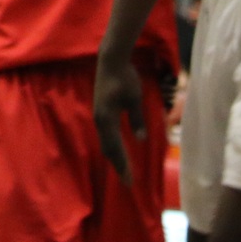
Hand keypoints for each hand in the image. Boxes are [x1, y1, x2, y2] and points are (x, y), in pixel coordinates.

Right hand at [93, 55, 146, 186]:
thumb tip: (141, 139)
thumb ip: (137, 119)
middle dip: (118, 164)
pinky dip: (112, 145)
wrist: (111, 60)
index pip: (116, 148)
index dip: (123, 165)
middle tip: (128, 181)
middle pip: (108, 148)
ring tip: (123, 168)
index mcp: (107, 119)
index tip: (129, 181)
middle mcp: (100, 120)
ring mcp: (99, 116)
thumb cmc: (125, 78)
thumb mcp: (135, 98)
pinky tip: (118, 148)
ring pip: (106, 142)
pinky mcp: (101, 111)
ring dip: (115, 156)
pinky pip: (107, 134)